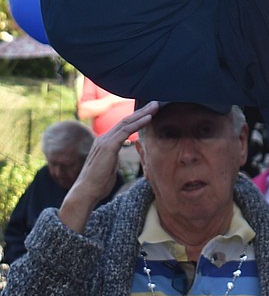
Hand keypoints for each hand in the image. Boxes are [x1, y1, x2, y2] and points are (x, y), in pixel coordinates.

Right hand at [58, 101, 157, 232]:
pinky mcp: (108, 146)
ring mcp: (105, 141)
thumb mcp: (110, 166)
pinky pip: (126, 131)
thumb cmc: (98, 183)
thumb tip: (120, 155)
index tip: (149, 112)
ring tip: (155, 106)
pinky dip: (138, 123)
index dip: (136, 118)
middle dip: (141, 111)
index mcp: (105, 142)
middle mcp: (104, 138)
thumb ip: (115, 157)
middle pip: (126, 120)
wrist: (86, 192)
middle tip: (155, 103)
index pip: (123, 126)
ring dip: (142, 113)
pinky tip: (149, 118)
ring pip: (127, 122)